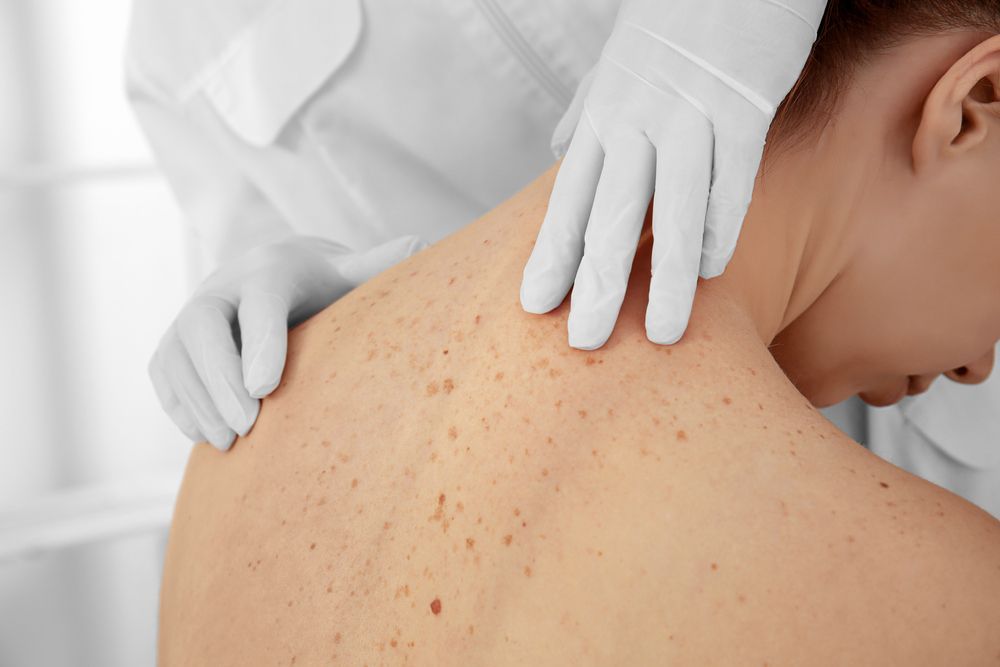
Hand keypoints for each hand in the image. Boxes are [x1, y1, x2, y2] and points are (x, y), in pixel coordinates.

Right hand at [149, 234, 426, 449]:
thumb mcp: (353, 275)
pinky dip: (179, 406)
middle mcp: (222, 286)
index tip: (267, 389)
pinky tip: (207, 436)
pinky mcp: (172, 344)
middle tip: (248, 427)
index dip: (261, 342)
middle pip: (201, 325)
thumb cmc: (326, 288)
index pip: (259, 300)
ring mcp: (190, 314)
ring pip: (174, 353)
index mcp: (271, 268)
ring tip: (229, 442)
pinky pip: (162, 374)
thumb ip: (382, 266)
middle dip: (219, 377)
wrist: (275, 281)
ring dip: (198, 400)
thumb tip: (424, 244)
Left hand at [521, 0, 826, 348]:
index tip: (535, 305)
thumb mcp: (614, 67)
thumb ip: (586, 113)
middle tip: (584, 343)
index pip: (569, 199)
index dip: (551, 254)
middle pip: (609, 216)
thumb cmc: (673, 21)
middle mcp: (636, 122)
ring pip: (672, 210)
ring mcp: (689, 117)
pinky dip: (720, 226)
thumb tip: (559, 149)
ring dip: (668, 278)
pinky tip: (712, 269)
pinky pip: (731, 180)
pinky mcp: (743, 108)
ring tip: (663, 334)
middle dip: (596, 284)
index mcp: (603, 117)